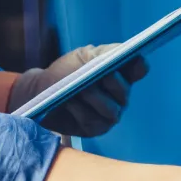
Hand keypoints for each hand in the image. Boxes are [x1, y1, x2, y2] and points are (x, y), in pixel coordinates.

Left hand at [7, 44, 148, 137]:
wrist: (42, 91)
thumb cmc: (65, 72)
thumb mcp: (83, 57)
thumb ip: (103, 54)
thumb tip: (124, 52)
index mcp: (121, 74)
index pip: (138, 69)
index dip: (138, 65)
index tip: (131, 58)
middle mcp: (120, 96)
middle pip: (124, 91)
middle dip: (112, 83)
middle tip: (101, 75)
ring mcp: (109, 115)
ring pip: (110, 109)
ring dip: (93, 98)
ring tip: (78, 89)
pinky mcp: (94, 129)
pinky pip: (92, 120)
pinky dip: (79, 110)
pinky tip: (68, 102)